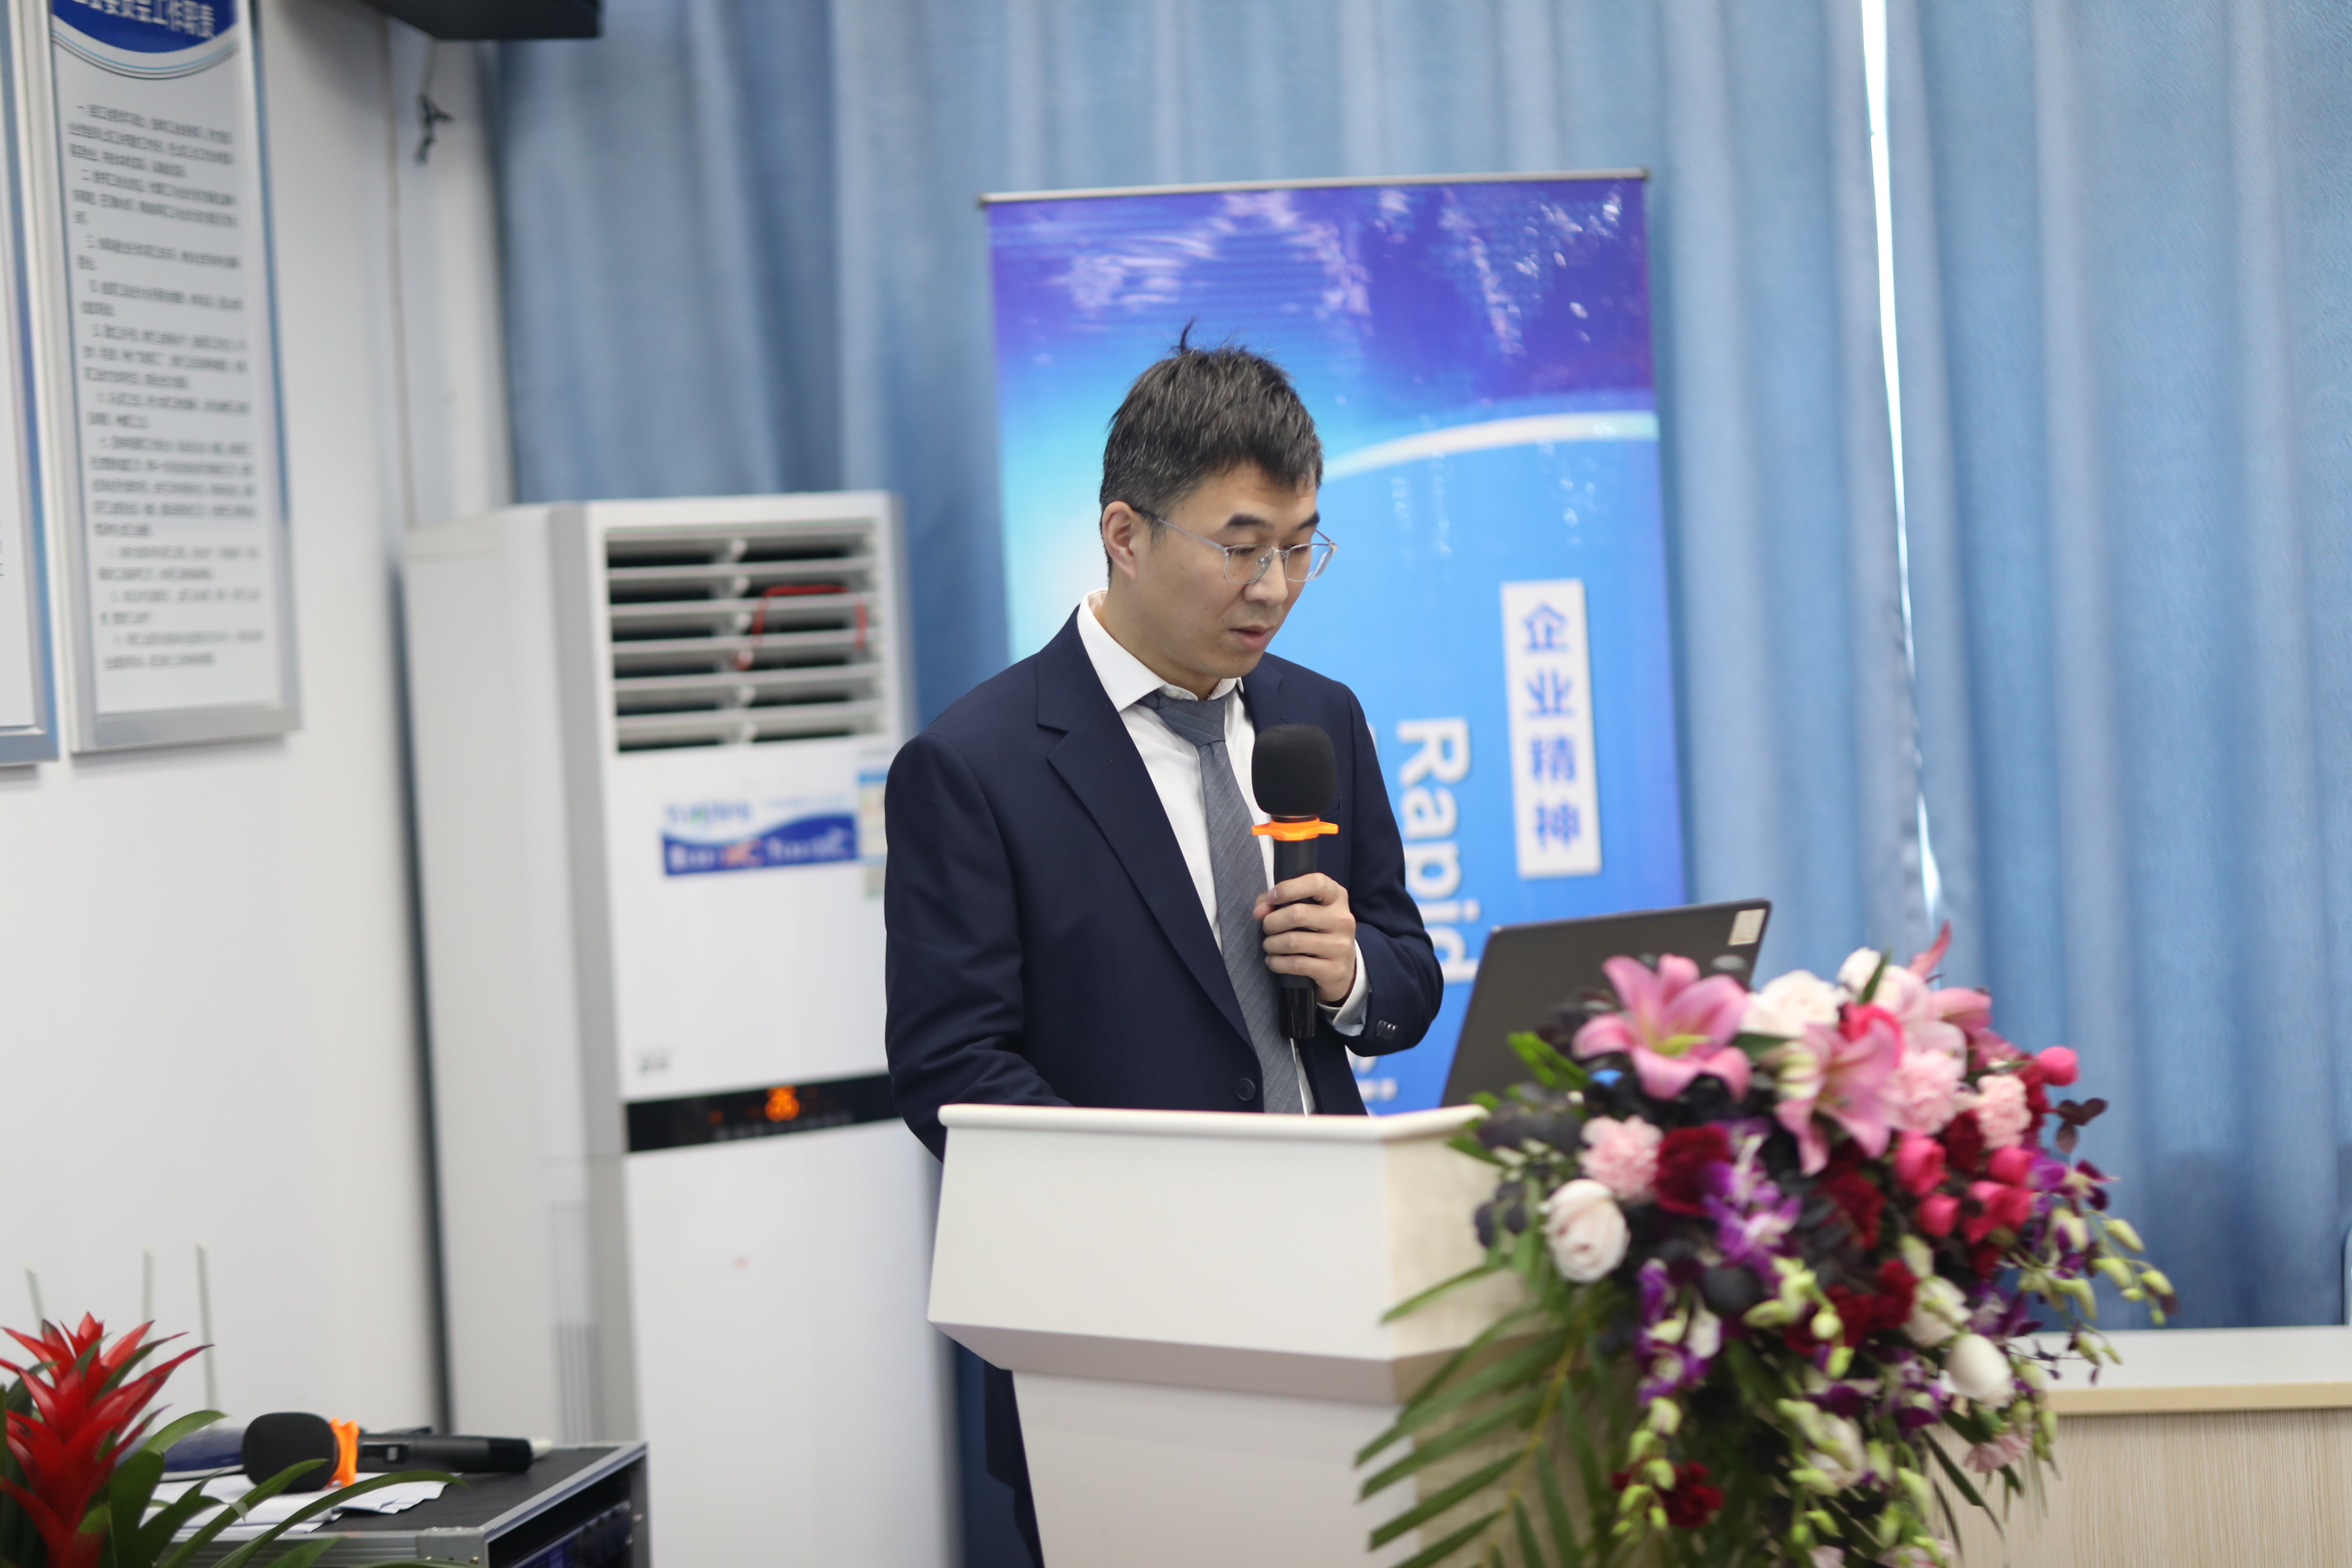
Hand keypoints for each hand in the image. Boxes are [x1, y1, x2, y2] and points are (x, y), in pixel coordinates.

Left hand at [1253, 873, 1356, 1003]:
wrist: (1342, 966)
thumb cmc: (1317, 930)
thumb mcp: (1305, 909)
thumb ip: (1278, 902)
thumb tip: (1260, 911)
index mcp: (1336, 897)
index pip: (1316, 883)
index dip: (1288, 889)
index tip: (1271, 899)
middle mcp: (1342, 919)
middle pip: (1297, 914)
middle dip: (1272, 922)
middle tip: (1267, 928)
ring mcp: (1340, 946)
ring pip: (1293, 942)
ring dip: (1272, 944)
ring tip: (1269, 945)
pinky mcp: (1334, 969)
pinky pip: (1296, 964)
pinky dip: (1277, 962)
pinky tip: (1273, 961)